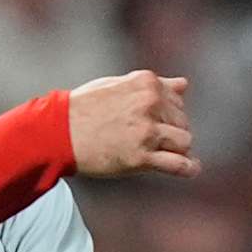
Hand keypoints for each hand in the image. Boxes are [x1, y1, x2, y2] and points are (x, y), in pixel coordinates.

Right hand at [67, 71, 197, 179]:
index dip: (170, 114)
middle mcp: (150, 104)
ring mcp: (146, 132)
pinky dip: (189, 168)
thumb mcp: (118, 85)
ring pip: (184, 141)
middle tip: (154, 141)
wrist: (58, 132)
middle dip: (173, 132)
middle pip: (182, 121)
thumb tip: (184, 85)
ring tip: (170, 154)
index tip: (157, 123)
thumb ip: (153, 86)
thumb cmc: (84, 108)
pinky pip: (177, 164)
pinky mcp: (140, 158)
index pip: (177, 100)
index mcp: (146, 83)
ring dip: (180, 149)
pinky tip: (193, 168)